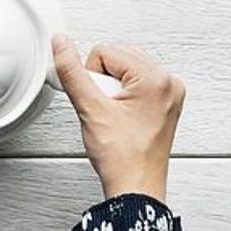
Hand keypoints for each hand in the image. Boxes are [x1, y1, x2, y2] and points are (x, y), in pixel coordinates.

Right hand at [52, 35, 185, 202]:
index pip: (106, 51)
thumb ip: (72, 70)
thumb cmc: (122, 158)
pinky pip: (135, 82)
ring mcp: (169, 93)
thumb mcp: (90, 108)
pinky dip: (122, 94)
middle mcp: (168, 82)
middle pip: (117, 56)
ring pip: (124, 68)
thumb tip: (61, 43)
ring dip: (111, 87)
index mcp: (156, 79)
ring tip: (113, 114)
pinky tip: (120, 115)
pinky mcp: (165, 102)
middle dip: (102, 80)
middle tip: (105, 109)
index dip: (91, 77)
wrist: (135, 187)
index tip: (97, 101)